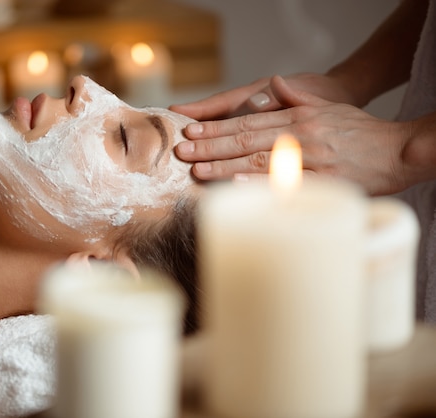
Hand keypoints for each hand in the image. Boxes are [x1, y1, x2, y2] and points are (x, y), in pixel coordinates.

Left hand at [173, 76, 410, 195]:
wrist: (398, 150)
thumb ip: (296, 98)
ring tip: (197, 169)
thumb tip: (272, 84)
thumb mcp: (327, 107)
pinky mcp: (324, 181)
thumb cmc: (360, 132)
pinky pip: (286, 183)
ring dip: (225, 166)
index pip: (248, 123)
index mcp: (298, 118)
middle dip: (210, 146)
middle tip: (183, 150)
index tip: (192, 132)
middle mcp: (301, 136)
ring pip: (260, 161)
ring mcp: (312, 158)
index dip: (217, 128)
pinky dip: (260, 183)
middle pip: (246, 141)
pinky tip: (236, 185)